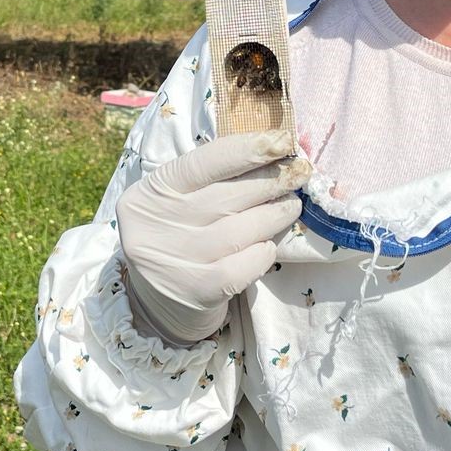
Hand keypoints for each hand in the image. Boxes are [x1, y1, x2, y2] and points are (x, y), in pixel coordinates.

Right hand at [114, 128, 310, 345]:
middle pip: (227, 195)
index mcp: (150, 193)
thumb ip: (213, 182)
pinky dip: (263, 253)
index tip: (283, 141)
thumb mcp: (178, 206)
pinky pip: (243, 266)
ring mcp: (174, 260)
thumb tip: (275, 154)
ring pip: (239, 230)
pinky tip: (268, 247)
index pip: (203, 162)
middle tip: (300, 173)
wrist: (156, 309)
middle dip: (271, 180)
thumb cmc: (178, 242)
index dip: (248, 149)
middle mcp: (157, 224)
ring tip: (291, 207)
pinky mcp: (195, 291)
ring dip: (274, 215)